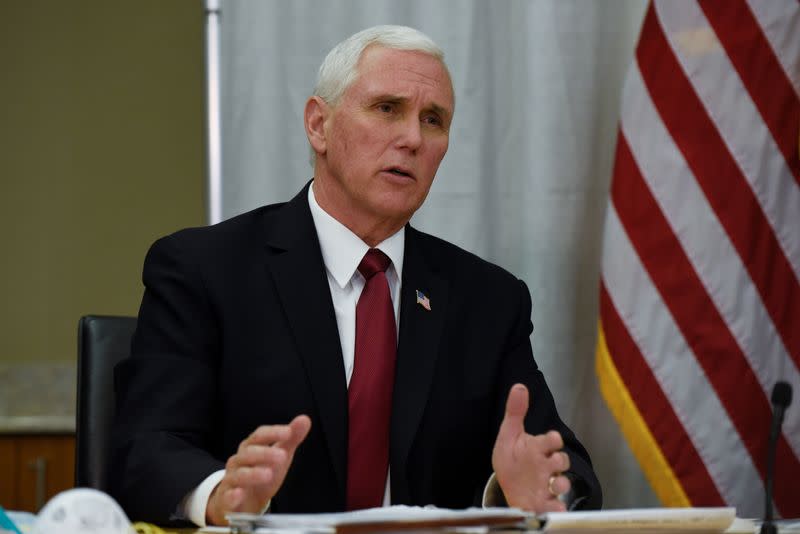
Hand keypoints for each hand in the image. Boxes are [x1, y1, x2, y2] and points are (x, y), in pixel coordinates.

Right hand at [206, 415, 310, 524]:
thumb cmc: (263, 472)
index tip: (288, 432)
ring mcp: (232, 479)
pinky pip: (228, 496)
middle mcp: (239, 460)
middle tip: (282, 456)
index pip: (259, 435)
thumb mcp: (280, 455)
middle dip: (265, 453)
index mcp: (251, 447)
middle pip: (249, 453)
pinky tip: (239, 494)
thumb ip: (291, 439)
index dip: (273, 433)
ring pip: (240, 474)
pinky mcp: (228, 499)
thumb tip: (305, 419)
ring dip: (253, 474)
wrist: (245, 502)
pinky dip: (232, 495)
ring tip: (268, 474)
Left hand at [491, 384, 570, 511]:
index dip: (552, 439)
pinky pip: (557, 507)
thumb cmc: (513, 460)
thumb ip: (515, 412)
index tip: (551, 439)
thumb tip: (519, 386)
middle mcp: (546, 466)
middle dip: (559, 461)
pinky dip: (556, 508)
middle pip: (561, 461)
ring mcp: (548, 484)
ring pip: (562, 483)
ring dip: (560, 483)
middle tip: (552, 462)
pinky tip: (554, 507)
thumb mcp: (509, 435)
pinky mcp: (546, 502)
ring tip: (554, 485)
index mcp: (538, 448)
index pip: (551, 440)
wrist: (510, 488)